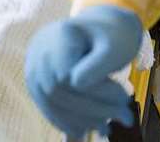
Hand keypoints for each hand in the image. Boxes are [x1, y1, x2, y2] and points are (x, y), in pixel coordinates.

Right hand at [25, 5, 142, 136]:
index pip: (68, 74)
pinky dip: (68, 121)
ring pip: (51, 102)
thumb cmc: (111, 37)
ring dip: (80, 120)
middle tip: (125, 118)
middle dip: (91, 110)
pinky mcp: (36, 82)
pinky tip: (87, 130)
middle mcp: (40, 49)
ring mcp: (34, 65)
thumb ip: (97, 63)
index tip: (125, 97)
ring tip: (108, 128)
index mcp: (61, 34)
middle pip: (58, 90)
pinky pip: (47, 106)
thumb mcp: (115, 45)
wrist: (99, 28)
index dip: (95, 92)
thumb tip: (76, 83)